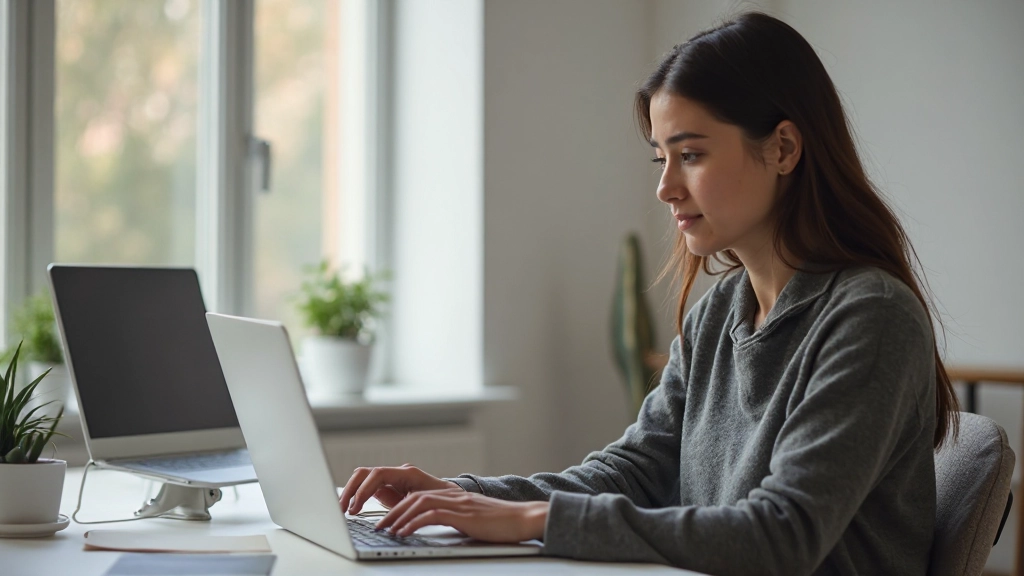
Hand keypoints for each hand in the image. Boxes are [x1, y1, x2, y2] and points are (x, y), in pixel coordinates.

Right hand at [339, 463, 459, 513]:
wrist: (451, 498)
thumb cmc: (443, 500)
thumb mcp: (426, 505)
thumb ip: (407, 507)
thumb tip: (393, 517)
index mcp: (407, 473)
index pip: (377, 474)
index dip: (364, 490)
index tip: (355, 508)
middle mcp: (396, 472)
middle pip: (364, 473)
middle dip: (350, 489)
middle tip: (341, 509)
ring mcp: (391, 478)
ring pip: (363, 478)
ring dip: (350, 492)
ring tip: (343, 510)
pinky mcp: (387, 487)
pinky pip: (367, 487)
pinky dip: (357, 497)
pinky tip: (352, 510)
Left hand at [375, 488, 547, 542]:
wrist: (523, 518)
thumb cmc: (499, 523)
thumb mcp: (470, 518)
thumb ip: (452, 518)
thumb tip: (430, 528)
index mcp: (451, 495)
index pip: (417, 494)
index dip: (398, 505)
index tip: (385, 519)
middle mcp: (451, 495)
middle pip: (412, 497)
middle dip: (391, 511)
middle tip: (377, 526)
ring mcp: (457, 503)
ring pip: (418, 503)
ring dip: (397, 517)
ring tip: (384, 530)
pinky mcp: (462, 514)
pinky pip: (431, 515)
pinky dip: (414, 523)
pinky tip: (404, 532)